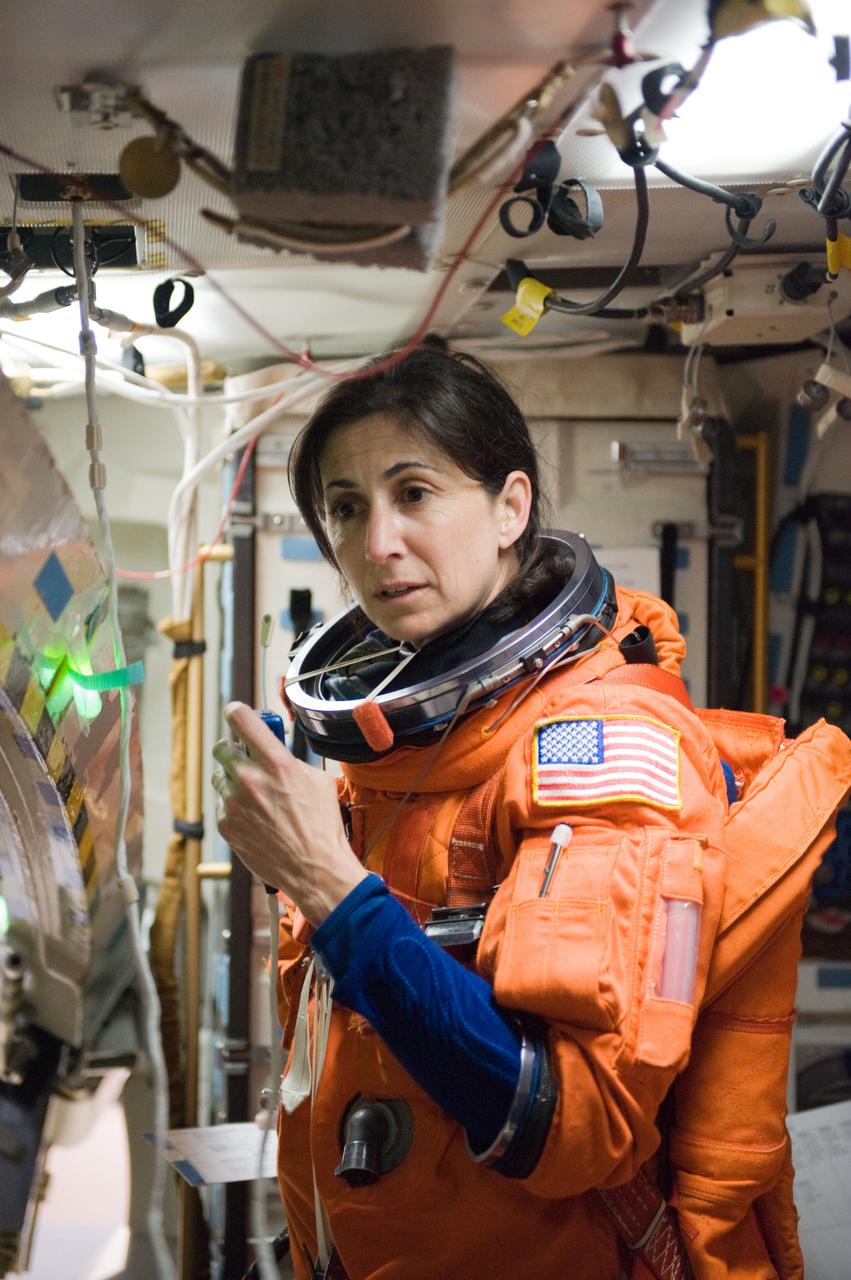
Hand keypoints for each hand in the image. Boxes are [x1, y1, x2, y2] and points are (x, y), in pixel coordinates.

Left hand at [212, 702, 366, 925]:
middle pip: (222, 747)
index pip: (241, 719)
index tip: (237, 714)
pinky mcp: (226, 824)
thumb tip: (275, 750)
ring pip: (221, 778)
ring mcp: (234, 803)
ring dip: (233, 781)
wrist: (314, 867)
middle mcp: (250, 778)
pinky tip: (256, 820)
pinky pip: (223, 806)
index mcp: (275, 762)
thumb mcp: (317, 780)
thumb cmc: (322, 824)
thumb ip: (290, 760)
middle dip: (233, 749)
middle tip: (245, 757)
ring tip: (256, 796)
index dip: (238, 712)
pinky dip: (235, 809)